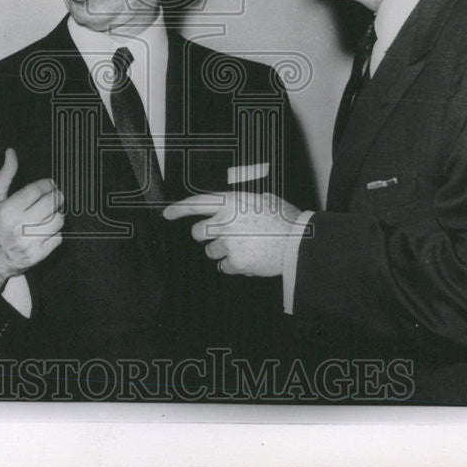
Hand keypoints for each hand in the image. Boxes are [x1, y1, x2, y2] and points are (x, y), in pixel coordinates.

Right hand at [0, 148, 64, 287]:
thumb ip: (5, 176)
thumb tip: (11, 153)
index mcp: (6, 211)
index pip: (37, 190)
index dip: (47, 184)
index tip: (49, 184)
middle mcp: (18, 226)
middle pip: (51, 204)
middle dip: (56, 196)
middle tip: (53, 195)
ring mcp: (29, 243)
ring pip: (58, 220)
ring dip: (57, 214)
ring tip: (48, 213)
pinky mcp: (37, 256)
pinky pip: (58, 238)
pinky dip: (55, 232)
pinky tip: (45, 229)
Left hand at [163, 192, 304, 276]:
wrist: (299, 243)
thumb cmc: (286, 220)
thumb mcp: (264, 199)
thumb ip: (243, 203)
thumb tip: (236, 206)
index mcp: (231, 203)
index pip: (196, 204)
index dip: (178, 209)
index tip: (167, 213)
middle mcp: (225, 222)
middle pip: (197, 232)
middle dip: (204, 235)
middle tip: (220, 235)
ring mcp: (229, 244)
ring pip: (211, 251)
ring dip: (223, 251)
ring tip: (245, 247)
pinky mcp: (236, 263)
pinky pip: (225, 267)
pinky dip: (235, 265)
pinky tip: (250, 258)